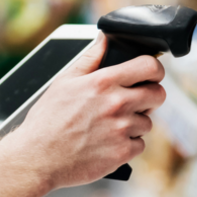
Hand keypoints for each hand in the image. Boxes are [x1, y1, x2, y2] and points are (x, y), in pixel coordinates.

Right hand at [6, 36, 165, 189]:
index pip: (149, 67)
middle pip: (158, 94)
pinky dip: (129, 145)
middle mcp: (116, 104)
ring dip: (136, 123)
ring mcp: (121, 129)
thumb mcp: (64, 81)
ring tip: (112, 125)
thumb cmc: (48, 120)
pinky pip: (140, 144)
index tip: (150, 74)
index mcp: (103, 82)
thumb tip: (104, 39)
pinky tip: (109, 142)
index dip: (154, 70)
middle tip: (135, 101)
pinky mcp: (121, 153)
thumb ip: (90, 58)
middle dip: (150, 96)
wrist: (38, 157)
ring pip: (148, 122)